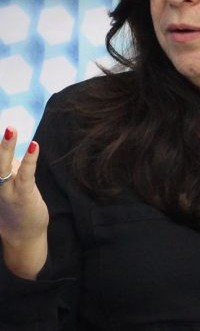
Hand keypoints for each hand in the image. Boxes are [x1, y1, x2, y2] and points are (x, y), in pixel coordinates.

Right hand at [0, 127, 48, 278]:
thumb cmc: (14, 208)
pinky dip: (30, 160)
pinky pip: (26, 175)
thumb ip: (7, 167)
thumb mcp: (5, 185)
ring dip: (6, 147)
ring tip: (10, 129)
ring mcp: (7, 190)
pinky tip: (34, 146)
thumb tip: (6, 147)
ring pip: (3, 166)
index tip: (0, 129)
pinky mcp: (23, 195)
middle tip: (4, 126)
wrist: (22, 236)